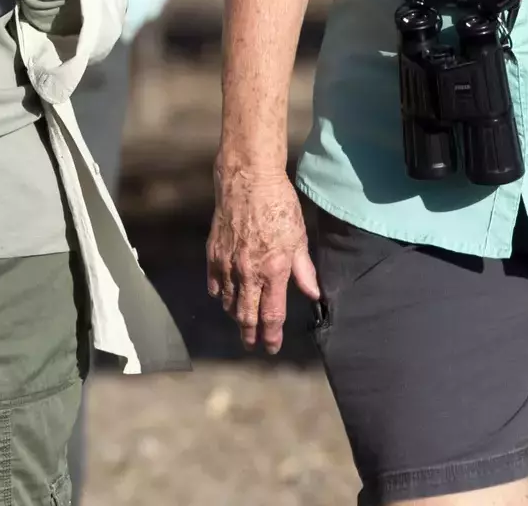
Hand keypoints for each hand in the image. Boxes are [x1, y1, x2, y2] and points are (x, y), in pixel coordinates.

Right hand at [205, 163, 319, 353]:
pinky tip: (223, 296)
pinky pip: (214, 283)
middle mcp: (248, 273)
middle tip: (252, 345)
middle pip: (246, 315)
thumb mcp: (299, 237)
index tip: (271, 348)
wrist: (248, 179)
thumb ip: (304, 270)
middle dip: (250, 334)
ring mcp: (227, 264)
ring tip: (242, 321)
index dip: (271, 337)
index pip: (271, 316)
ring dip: (235, 315)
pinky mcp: (213, 253)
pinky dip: (219, 294)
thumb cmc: (278, 204)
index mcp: (273, 271)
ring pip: (228, 301)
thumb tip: (314, 294)